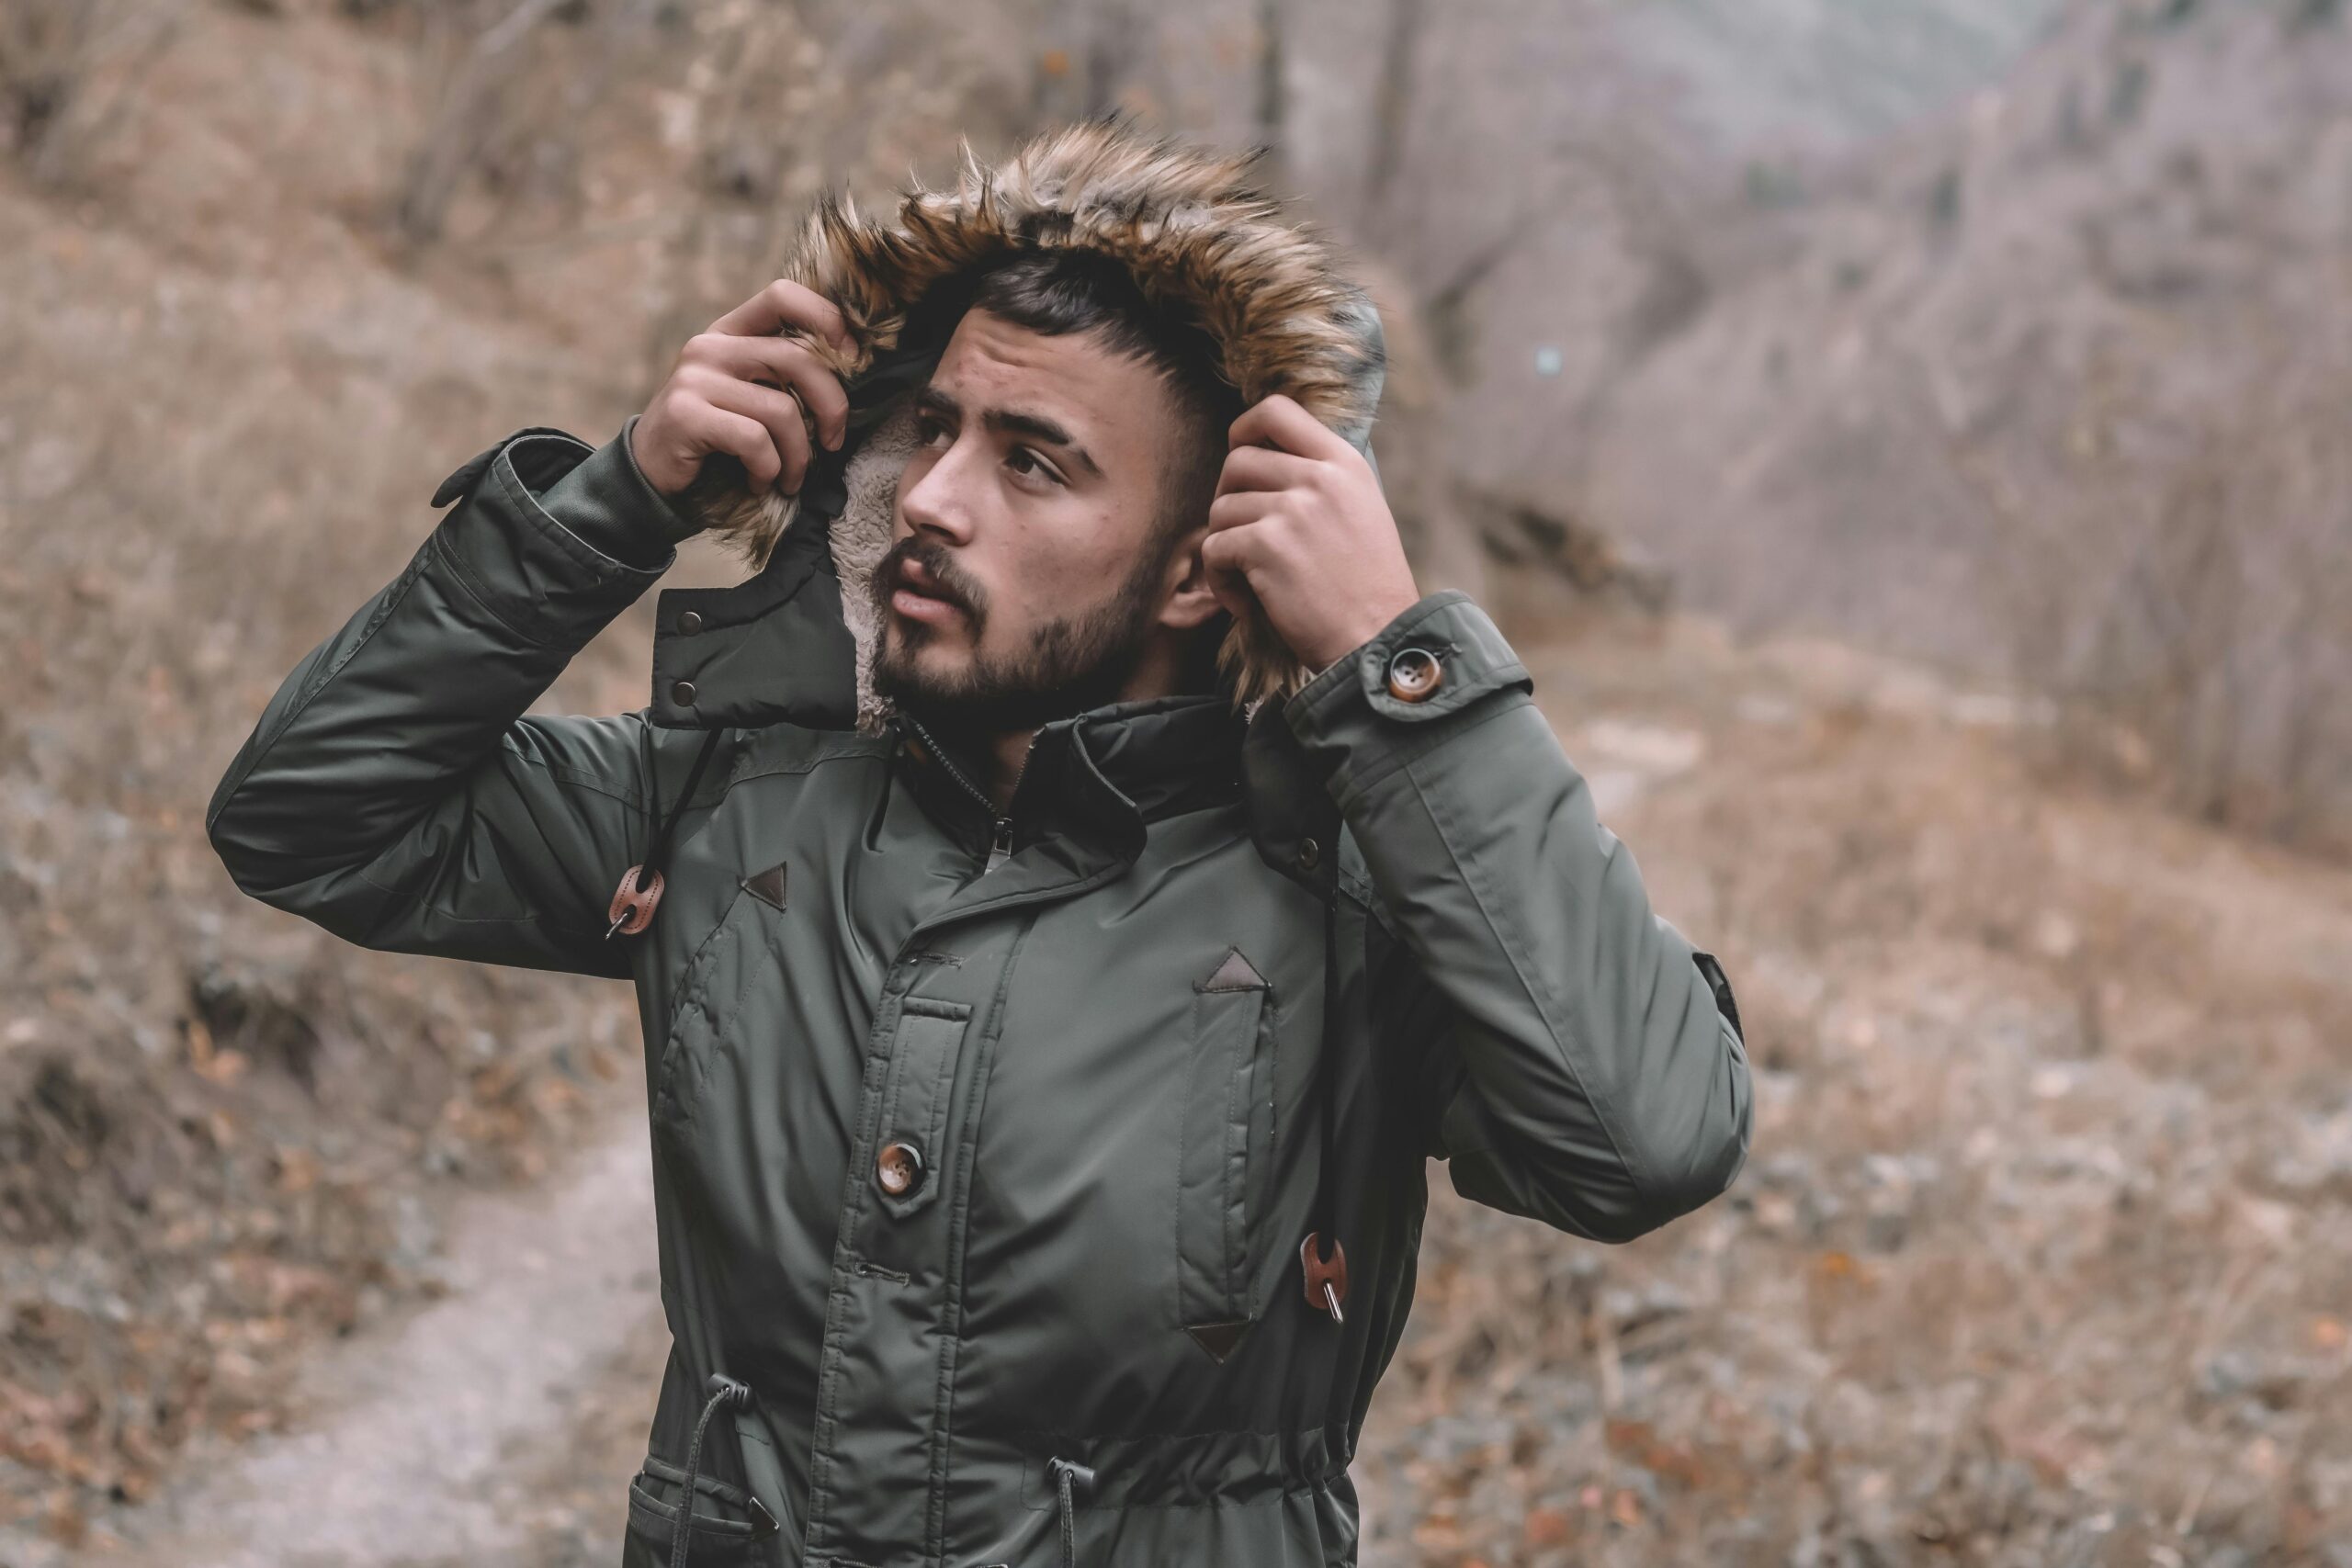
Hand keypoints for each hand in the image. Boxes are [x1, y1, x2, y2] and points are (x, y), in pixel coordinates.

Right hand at [630, 280, 855, 497]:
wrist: (654, 475)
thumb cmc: (718, 439)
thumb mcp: (751, 396)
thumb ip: (785, 375)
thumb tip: (853, 367)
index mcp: (731, 332)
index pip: (783, 295)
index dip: (826, 319)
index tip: (852, 358)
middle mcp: (711, 346)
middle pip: (796, 358)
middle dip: (831, 407)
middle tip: (833, 443)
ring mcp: (695, 378)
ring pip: (781, 409)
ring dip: (799, 455)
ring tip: (791, 477)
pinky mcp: (686, 414)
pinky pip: (755, 440)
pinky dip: (768, 469)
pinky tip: (760, 482)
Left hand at [1202, 395, 1420, 671]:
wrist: (1379, 641)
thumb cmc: (1367, 588)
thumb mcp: (1361, 511)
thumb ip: (1322, 480)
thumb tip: (1264, 461)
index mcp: (1344, 463)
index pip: (1277, 411)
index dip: (1244, 429)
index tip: (1240, 458)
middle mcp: (1318, 478)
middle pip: (1237, 461)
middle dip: (1228, 500)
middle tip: (1243, 538)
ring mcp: (1292, 510)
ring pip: (1221, 509)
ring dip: (1226, 548)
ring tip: (1253, 581)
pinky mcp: (1267, 547)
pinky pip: (1214, 548)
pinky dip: (1221, 581)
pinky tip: (1248, 603)